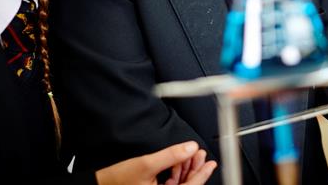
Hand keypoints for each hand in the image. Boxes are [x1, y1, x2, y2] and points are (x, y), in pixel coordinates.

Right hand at [95, 141, 217, 184]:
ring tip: (190, 154)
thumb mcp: (145, 164)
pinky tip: (178, 162)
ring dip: (186, 169)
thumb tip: (189, 147)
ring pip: (180, 184)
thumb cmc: (117, 181)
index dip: (202, 175)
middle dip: (194, 169)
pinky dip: (176, 174)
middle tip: (200, 154)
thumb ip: (170, 156)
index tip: (211, 164)